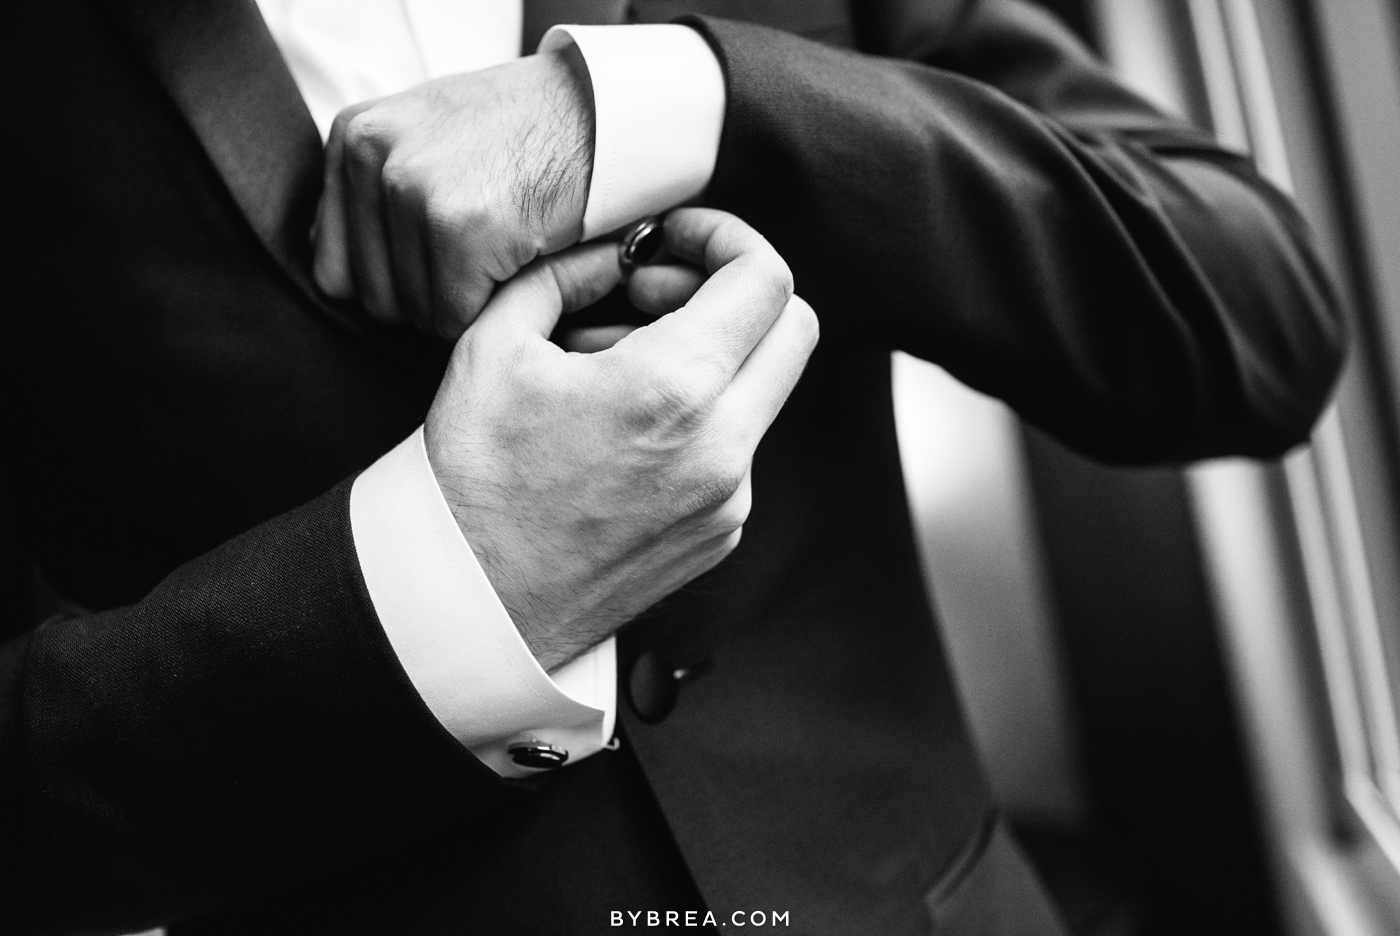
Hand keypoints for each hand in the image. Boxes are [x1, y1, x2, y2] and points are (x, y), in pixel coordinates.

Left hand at [313, 49, 593, 338]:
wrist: (603, 114)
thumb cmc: (528, 132)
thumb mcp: (429, 138)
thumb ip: (376, 191)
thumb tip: (334, 265)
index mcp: (354, 136)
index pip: (334, 268)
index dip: (393, 288)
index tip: (439, 271)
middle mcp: (371, 156)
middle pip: (373, 298)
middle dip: (429, 300)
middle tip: (481, 266)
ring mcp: (412, 189)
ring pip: (416, 312)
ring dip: (465, 305)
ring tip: (502, 257)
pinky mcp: (458, 225)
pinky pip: (457, 314)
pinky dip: (493, 308)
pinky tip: (519, 264)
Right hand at [425, 209, 818, 670]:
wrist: (468, 601)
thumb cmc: (470, 476)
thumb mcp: (495, 344)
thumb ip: (568, 272)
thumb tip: (619, 252)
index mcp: (672, 389)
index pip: (766, 280)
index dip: (727, 238)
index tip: (677, 241)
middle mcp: (722, 449)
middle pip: (793, 330)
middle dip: (734, 291)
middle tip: (652, 296)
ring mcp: (729, 499)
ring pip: (762, 390)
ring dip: (709, 356)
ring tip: (612, 366)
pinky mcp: (721, 535)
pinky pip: (737, 447)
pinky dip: (698, 416)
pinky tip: (622, 426)